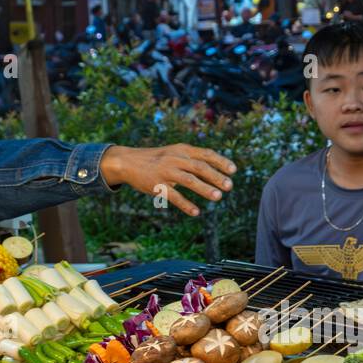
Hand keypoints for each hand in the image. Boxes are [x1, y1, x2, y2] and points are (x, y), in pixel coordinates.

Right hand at [101, 144, 235, 216]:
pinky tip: (196, 212)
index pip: (206, 154)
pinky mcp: (157, 185)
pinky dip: (186, 204)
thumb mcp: (175, 152)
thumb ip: (193, 158)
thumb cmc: (157, 159)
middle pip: (200, 167)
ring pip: (189, 180)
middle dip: (216, 176)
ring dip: (205, 189)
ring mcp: (166, 172)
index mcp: (182, 150)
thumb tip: (218, 168)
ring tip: (218, 197)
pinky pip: (174, 196)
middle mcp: (176, 159)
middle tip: (229, 186)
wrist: (128, 161)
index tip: (233, 170)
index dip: (221, 161)